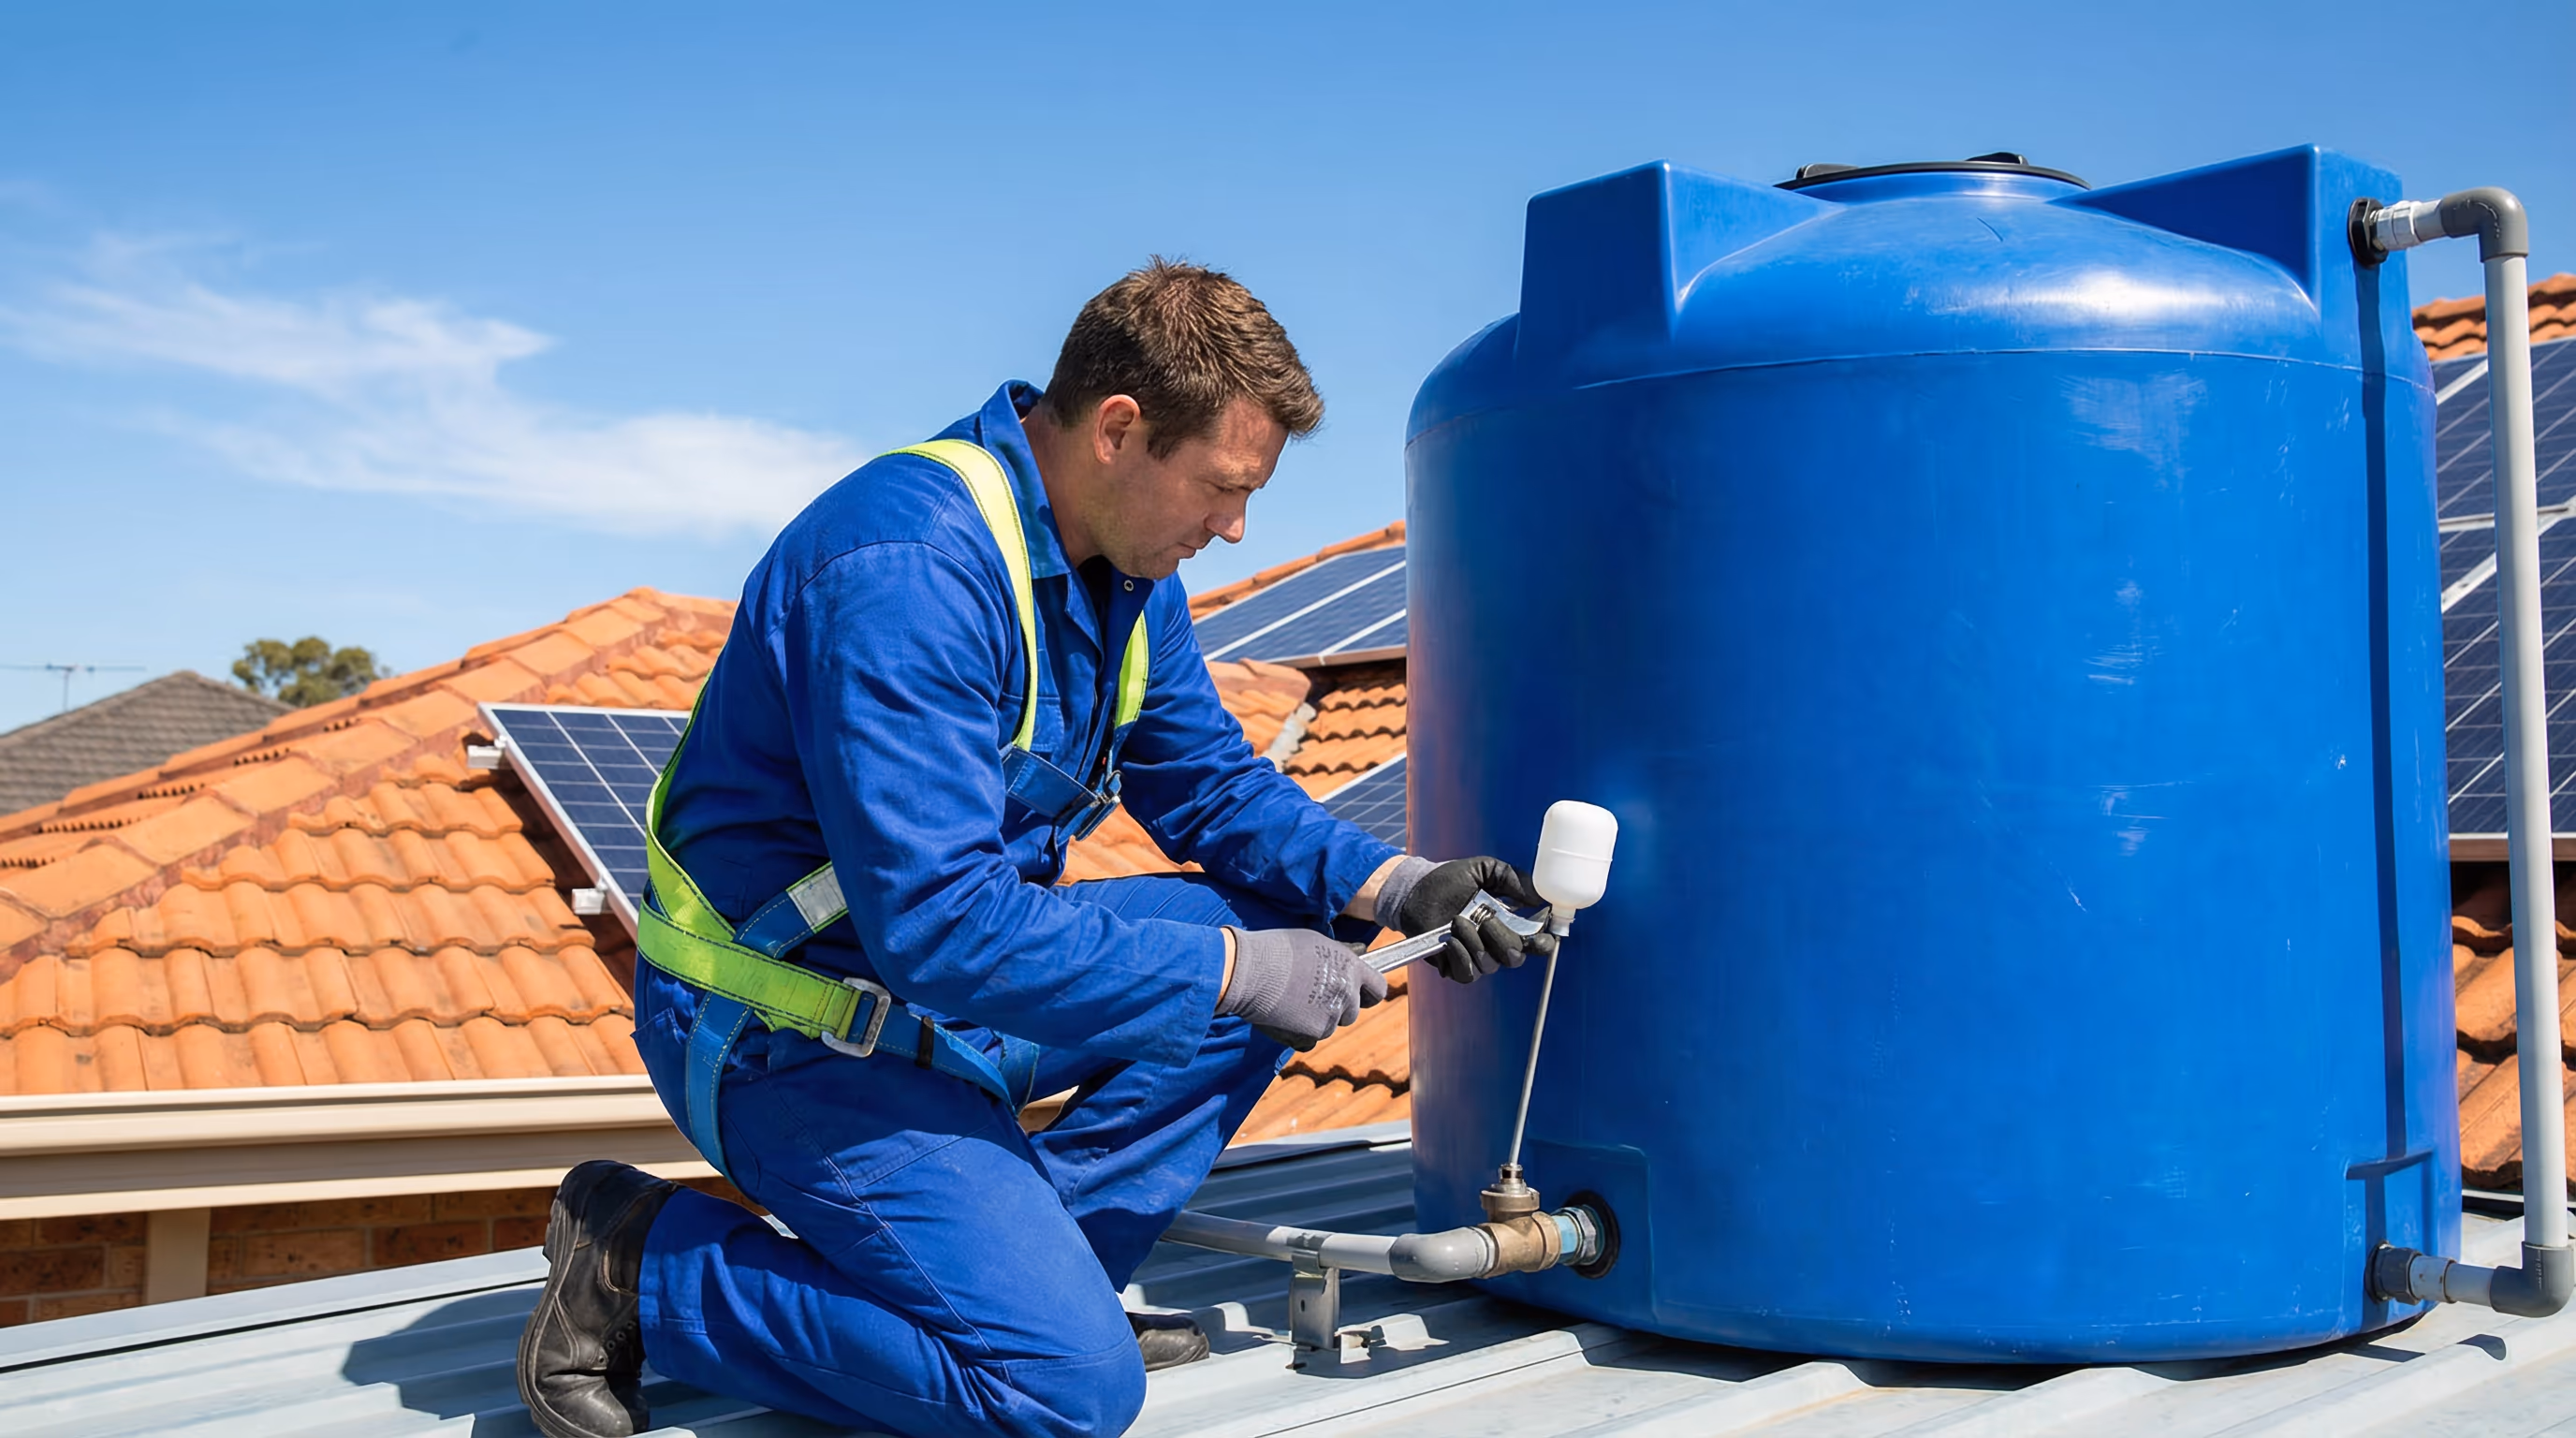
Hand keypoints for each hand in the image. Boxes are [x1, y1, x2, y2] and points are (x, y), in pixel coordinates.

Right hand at [1217, 927, 1387, 1050]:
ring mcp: (1329, 1017)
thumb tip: (1348, 964)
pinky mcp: (1310, 1035)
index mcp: (1350, 968)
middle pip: (1352, 1012)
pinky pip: (1309, 1041)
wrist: (1248, 970)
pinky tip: (1281, 1016)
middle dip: (1336, 1007)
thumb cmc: (1276, 950)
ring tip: (1289, 1000)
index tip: (1360, 995)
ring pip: (1329, 1027)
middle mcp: (1346, 994)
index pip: (1378, 989)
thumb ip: (1336, 959)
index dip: (1368, 993)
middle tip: (1311, 996)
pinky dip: (1297, 1034)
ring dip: (1314, 1020)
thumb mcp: (1315, 943)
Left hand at [1376, 855, 1556, 984]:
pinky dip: (1462, 957)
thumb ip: (1511, 877)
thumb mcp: (1483, 870)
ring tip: (1458, 921)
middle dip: (1503, 938)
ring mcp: (1476, 958)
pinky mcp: (1455, 967)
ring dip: (1475, 942)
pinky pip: (1468, 974)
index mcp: (1509, 924)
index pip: (1537, 944)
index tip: (1540, 935)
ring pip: (1490, 965)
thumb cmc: (1451, 880)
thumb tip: (1537, 894)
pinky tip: (1451, 940)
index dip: (1543, 944)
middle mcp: (1496, 945)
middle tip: (1485, 919)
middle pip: (1515, 957)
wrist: (1417, 890)